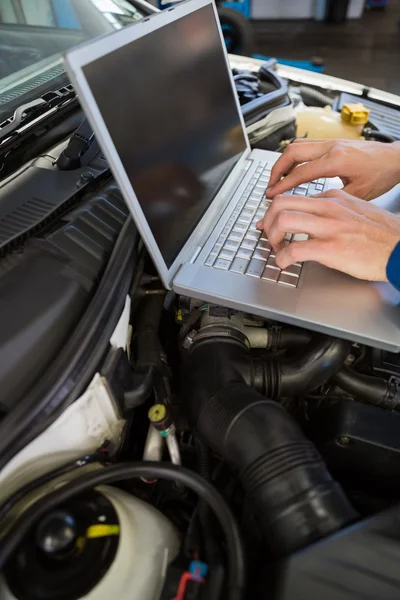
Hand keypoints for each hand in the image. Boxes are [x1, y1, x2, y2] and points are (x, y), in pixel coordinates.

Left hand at [256, 189, 399, 280]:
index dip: (277, 212)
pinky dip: (282, 258)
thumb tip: (314, 217)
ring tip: (276, 249)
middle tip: (268, 235)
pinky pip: (294, 249)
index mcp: (333, 199)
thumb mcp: (357, 211)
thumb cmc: (383, 235)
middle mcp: (328, 208)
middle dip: (268, 220)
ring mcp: (328, 227)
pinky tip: (283, 263)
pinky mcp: (330, 248)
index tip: (272, 223)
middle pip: (281, 203)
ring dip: (272, 237)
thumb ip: (335, 210)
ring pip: (283, 220)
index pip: (294, 197)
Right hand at [266, 139, 399, 200]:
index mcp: (336, 160)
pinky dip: (294, 157)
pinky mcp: (333, 142)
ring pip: (297, 145)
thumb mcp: (357, 194)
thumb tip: (309, 206)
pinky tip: (293, 169)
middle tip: (270, 185)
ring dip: (284, 161)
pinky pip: (306, 145)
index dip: (282, 185)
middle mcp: (331, 147)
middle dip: (276, 169)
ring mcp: (331, 142)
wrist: (395, 159)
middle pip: (292, 152)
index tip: (271, 195)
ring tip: (278, 178)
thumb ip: (331, 198)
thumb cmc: (381, 175)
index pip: (300, 172)